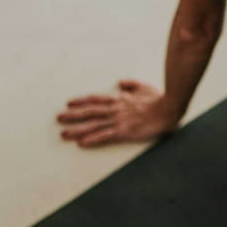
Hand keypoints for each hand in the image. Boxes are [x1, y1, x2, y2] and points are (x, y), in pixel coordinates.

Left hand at [56, 79, 179, 147]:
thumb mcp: (143, 86)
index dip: (81, 101)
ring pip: (93, 125)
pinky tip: (81, 143)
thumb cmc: (158, 98)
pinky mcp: (124, 132)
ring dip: (77, 129)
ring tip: (63, 134)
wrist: (169, 108)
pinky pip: (105, 136)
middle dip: (72, 115)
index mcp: (120, 99)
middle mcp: (115, 109)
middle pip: (90, 112)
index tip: (69, 103)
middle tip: (58, 118)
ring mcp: (119, 121)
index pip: (96, 99)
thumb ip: (130, 84)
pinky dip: (92, 139)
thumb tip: (119, 83)